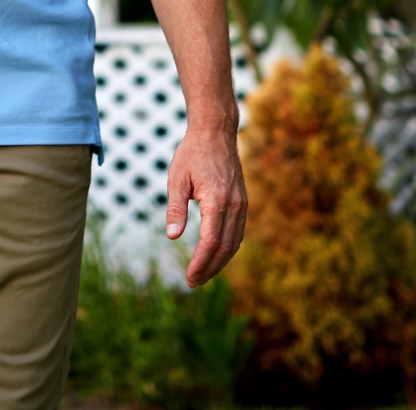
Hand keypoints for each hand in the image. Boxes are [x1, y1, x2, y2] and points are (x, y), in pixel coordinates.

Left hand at [165, 125, 246, 287]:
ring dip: (220, 262)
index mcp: (217, 201)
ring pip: (235, 243)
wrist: (215, 133)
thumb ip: (176, 209)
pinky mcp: (243, 202)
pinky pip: (238, 232)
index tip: (189, 277)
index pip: (211, 242)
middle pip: (226, 248)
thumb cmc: (191, 154)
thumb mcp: (176, 179)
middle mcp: (235, 206)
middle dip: (210, 268)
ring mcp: (242, 205)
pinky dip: (227, 248)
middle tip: (193, 282)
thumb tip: (172, 237)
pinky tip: (214, 255)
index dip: (201, 263)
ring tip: (202, 274)